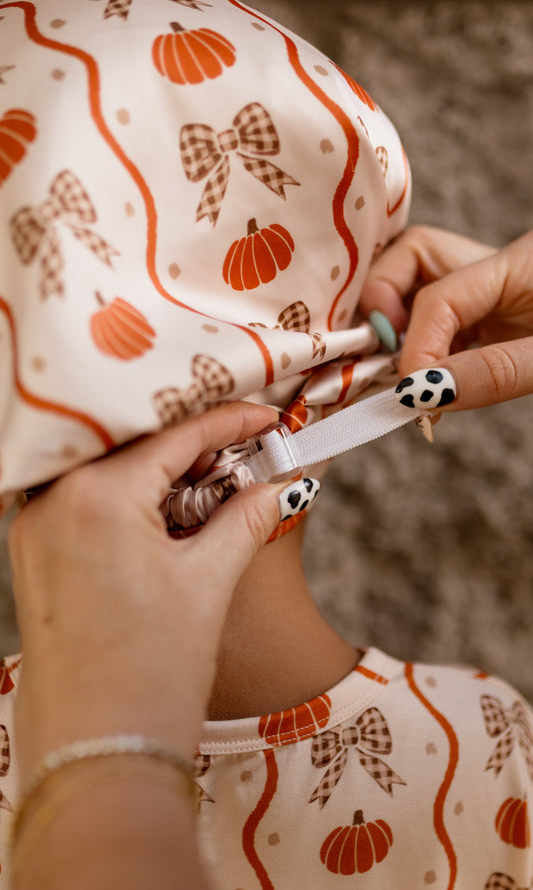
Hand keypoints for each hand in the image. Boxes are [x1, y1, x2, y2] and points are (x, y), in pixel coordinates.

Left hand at [9, 402, 281, 776]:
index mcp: (96, 497)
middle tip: (239, 445)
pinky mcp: (31, 553)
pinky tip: (162, 504)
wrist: (97, 756)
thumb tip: (275, 483)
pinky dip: (124, 491)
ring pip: (103, 467)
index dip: (227, 421)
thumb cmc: (151, 673)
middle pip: (131, 442)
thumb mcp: (207, 585)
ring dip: (154, 465)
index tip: (264, 417)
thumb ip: (243, 519)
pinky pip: (81, 497)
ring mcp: (34, 526)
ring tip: (207, 474)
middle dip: (188, 439)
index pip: (173, 436)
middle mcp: (52, 500)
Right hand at [360, 226, 532, 408]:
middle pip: (413, 255)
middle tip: (387, 354)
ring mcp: (493, 286)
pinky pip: (441, 317)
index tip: (413, 393)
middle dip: (383, 301)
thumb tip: (418, 392)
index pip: (437, 297)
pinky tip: (426, 378)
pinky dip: (423, 345)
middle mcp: (497, 265)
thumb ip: (491, 374)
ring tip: (404, 371)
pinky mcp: (494, 312)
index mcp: (516, 264)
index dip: (415, 347)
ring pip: (419, 282)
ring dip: (399, 324)